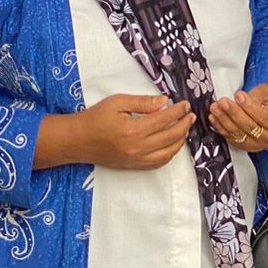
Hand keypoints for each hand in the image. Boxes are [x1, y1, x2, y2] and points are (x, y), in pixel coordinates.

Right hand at [65, 93, 193, 170]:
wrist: (77, 140)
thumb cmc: (95, 118)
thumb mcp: (118, 102)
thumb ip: (143, 102)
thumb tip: (164, 101)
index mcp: (133, 130)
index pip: (164, 119)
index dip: (178, 111)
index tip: (185, 104)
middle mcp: (137, 148)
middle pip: (170, 137)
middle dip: (184, 124)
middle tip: (190, 115)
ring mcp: (135, 160)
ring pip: (168, 153)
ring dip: (180, 140)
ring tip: (185, 128)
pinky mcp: (132, 166)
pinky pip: (158, 163)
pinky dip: (170, 154)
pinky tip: (173, 144)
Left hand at [209, 84, 267, 151]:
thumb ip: (255, 96)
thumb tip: (238, 99)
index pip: (263, 116)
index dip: (250, 107)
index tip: (239, 96)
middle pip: (249, 127)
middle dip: (233, 113)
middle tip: (223, 102)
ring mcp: (257, 144)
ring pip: (238, 134)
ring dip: (223, 121)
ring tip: (216, 108)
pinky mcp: (245, 147)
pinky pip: (231, 139)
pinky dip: (221, 128)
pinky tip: (214, 118)